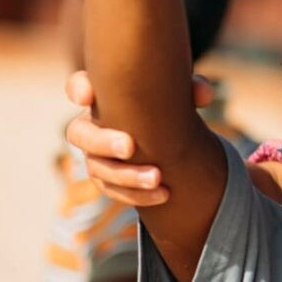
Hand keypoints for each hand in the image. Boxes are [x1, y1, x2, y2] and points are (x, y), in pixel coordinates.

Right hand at [63, 70, 211, 205]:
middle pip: (79, 133)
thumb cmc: (168, 103)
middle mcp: (91, 125)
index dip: (78, 89)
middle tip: (129, 147)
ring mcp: (94, 155)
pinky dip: (137, 195)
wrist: (168, 134)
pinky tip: (164, 194)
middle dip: (102, 142)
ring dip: (126, 175)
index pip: (79, 86)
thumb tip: (203, 95)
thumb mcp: (182, 92)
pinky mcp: (106, 179)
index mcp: (103, 98)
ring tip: (157, 177)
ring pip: (97, 168)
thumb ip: (192, 88)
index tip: (88, 95)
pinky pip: (113, 191)